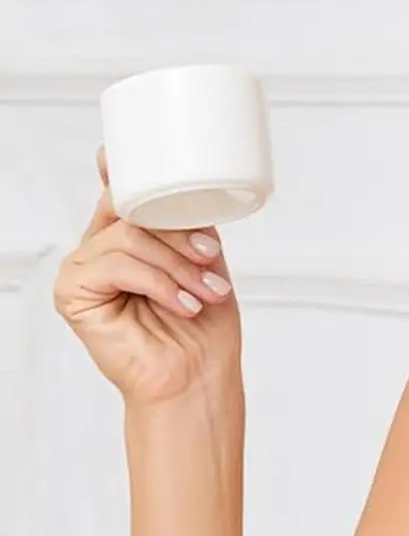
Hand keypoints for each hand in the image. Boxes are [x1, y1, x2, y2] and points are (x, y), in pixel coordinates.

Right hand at [51, 146, 242, 406]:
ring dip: (177, 266)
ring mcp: (82, 269)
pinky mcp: (72, 293)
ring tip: (204, 294)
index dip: (126, 171)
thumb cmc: (203, 328)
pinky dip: (157, 282)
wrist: (198, 379)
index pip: (122, 194)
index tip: (144, 157)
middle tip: (210, 259)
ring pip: (129, 238)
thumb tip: (178, 179)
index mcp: (125, 239)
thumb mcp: (203, 259)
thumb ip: (186, 220)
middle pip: (131, 211)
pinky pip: (116, 265)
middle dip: (179, 235)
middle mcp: (99, 250)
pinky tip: (181, 305)